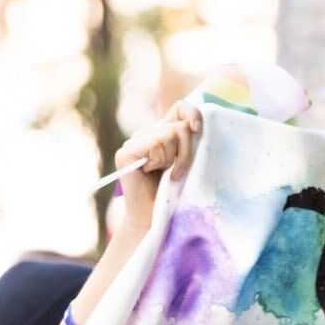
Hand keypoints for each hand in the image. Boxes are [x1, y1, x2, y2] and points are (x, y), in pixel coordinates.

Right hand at [110, 100, 202, 231]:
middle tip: (176, 171)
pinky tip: (151, 172)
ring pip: (171, 133)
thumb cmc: (173, 192)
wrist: (153, 217)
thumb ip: (188, 138)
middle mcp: (144, 134)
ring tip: (163, 173)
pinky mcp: (126, 152)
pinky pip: (158, 141)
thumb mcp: (186, 159)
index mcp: (159, 133)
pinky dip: (161, 160)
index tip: (199, 131)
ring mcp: (132, 142)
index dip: (193, 114)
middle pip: (180, 125)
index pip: (180, 107)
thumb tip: (196, 122)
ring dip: (173, 159)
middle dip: (186, 151)